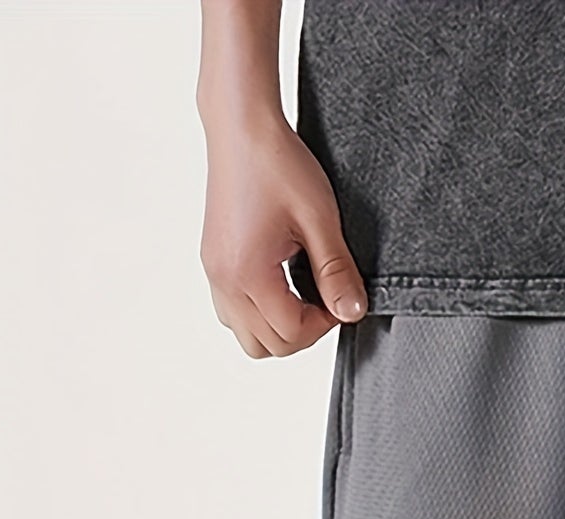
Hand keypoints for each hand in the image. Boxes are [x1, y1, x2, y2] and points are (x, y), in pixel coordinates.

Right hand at [200, 112, 366, 357]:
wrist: (240, 126)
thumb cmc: (278, 163)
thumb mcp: (319, 219)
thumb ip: (336, 272)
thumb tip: (352, 312)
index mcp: (247, 273)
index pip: (291, 334)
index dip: (325, 325)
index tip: (340, 296)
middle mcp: (223, 280)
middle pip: (268, 346)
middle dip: (304, 331)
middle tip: (326, 297)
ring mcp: (214, 273)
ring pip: (247, 336)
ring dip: (279, 327)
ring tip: (303, 292)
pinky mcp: (213, 263)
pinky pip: (233, 313)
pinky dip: (259, 312)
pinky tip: (281, 283)